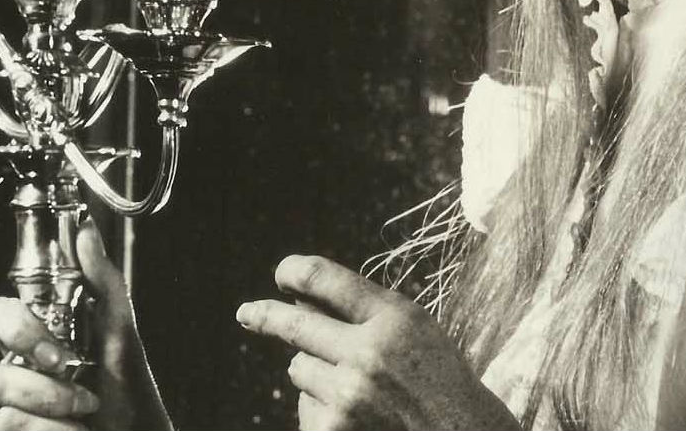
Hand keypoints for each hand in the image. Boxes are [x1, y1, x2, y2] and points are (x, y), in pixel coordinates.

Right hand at [0, 222, 171, 430]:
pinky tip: (73, 429)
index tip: (58, 354)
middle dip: (34, 386)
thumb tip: (85, 229)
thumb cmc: (123, 377)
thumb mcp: (119, 326)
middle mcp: (10, 372)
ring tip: (84, 410)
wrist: (133, 423)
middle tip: (70, 385)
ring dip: (52, 411)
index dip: (16, 331)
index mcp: (32, 338)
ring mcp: (3, 409)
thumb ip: (102, 278)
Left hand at [238, 255, 519, 430]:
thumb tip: (301, 296)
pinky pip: (304, 406)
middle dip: (265, 316)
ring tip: (356, 388)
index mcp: (394, 317)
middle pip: (294, 324)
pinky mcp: (333, 430)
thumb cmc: (438, 381)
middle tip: (247, 313)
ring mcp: (348, 395)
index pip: (326, 279)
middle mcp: (368, 352)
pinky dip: (320, 407)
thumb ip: (366, 311)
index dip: (294, 271)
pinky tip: (353, 414)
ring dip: (315, 373)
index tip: (282, 273)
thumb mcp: (414, 330)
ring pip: (298, 369)